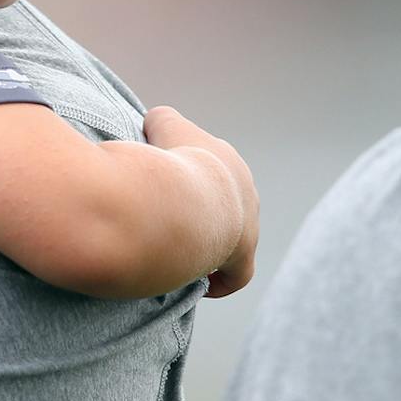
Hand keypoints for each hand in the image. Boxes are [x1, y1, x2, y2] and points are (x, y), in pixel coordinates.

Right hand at [143, 105, 259, 297]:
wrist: (188, 200)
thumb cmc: (171, 161)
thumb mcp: (161, 126)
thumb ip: (158, 120)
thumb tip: (152, 122)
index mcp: (229, 163)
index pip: (215, 172)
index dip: (194, 183)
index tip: (173, 192)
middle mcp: (246, 194)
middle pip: (228, 206)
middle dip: (206, 214)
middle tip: (174, 223)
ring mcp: (248, 228)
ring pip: (232, 238)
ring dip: (210, 244)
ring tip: (179, 251)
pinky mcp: (242, 259)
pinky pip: (236, 274)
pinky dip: (218, 279)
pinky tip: (196, 280)